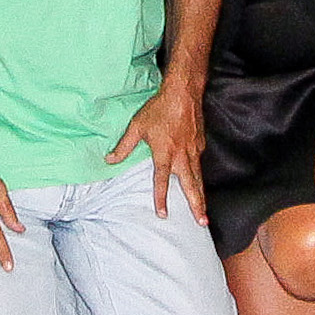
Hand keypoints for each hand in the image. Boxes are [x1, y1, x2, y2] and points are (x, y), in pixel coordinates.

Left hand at [106, 82, 208, 222]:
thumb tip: (110, 160)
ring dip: (201, 197)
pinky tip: (200, 182)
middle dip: (196, 205)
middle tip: (201, 222)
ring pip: (198, 178)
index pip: (162, 180)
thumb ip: (124, 146)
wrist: (183, 92)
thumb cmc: (159, 108)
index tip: (162, 214)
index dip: (161, 198)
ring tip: (204, 214)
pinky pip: (200, 164)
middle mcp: (181, 155)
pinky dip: (201, 177)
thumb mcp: (137, 126)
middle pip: (190, 185)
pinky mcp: (200, 144)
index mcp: (165, 153)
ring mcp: (193, 150)